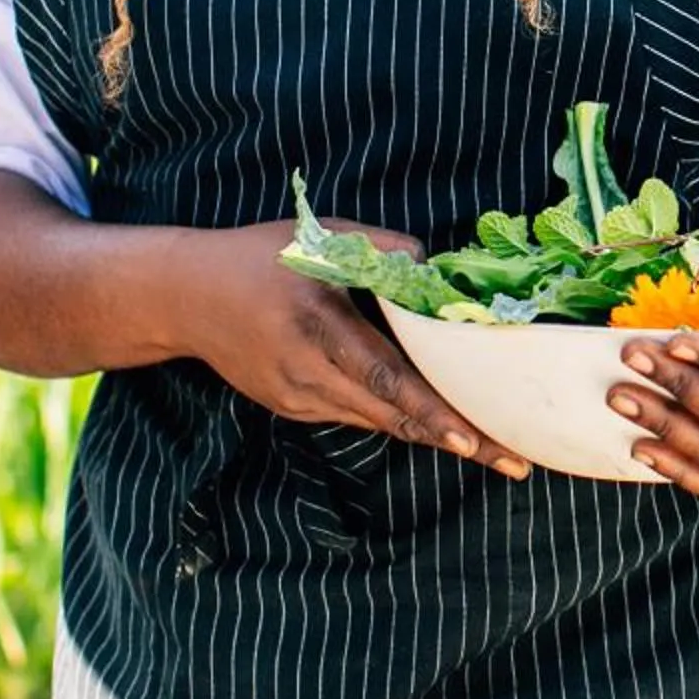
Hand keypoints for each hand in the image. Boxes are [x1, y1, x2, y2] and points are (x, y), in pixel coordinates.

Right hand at [180, 219, 529, 477]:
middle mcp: (306, 374)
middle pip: (391, 415)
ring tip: (494, 450)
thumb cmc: (257, 257)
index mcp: (316, 327)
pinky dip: (398, 420)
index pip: (384, 377)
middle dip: (455, 439)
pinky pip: (356, 415)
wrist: (182, 296)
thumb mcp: (316, 237)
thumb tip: (433, 268)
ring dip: (433, 436)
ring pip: (377, 422)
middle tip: (515, 461)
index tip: (471, 439)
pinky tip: (440, 427)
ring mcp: (297, 398)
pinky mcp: (292, 407)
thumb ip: (379, 249)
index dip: (430, 411)